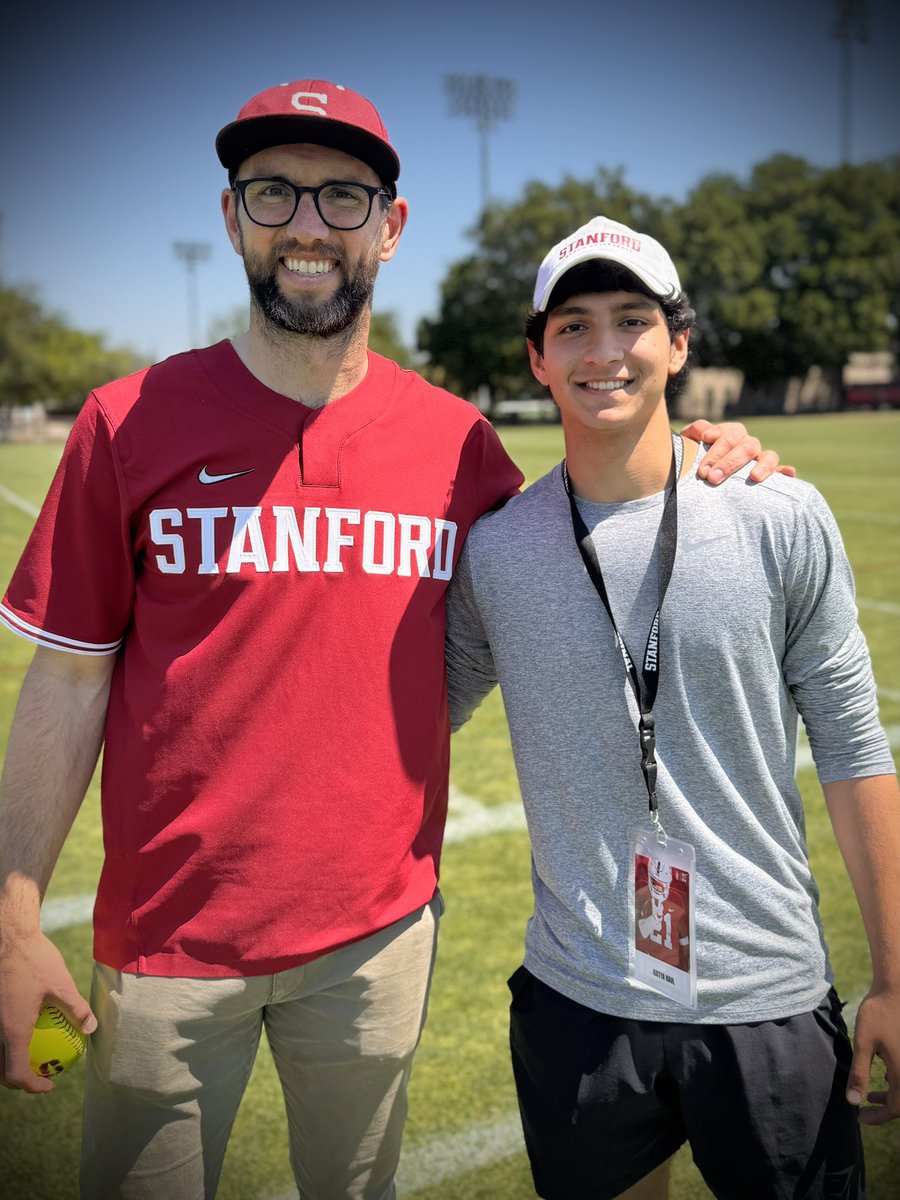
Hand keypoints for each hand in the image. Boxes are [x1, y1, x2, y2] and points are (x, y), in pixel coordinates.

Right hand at [0, 931, 95, 1092]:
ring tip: (33, 1057)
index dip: (32, 1086)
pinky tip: (25, 1031)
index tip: (49, 1084)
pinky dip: (8, 1043)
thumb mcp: (61, 984)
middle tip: (41, 1074)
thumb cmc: (34, 959)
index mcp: (12, 1029)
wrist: (8, 937)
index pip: (16, 1073)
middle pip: (2, 1069)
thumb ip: (76, 1008)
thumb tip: (91, 1027)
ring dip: (12, 1062)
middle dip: (19, 1079)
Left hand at [680, 419, 797, 485]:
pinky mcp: (769, 474)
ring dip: (763, 465)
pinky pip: (781, 472)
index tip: (703, 469)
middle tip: (712, 478)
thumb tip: (708, 434)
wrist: (698, 474)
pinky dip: (786, 472)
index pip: (729, 437)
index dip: (717, 451)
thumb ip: (695, 431)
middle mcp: (748, 444)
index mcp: (732, 434)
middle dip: (729, 463)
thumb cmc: (693, 456)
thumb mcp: (689, 442)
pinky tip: (788, 474)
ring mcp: (760, 459)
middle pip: (746, 447)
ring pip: (769, 456)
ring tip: (754, 477)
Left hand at [846, 987, 899, 1124]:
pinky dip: (895, 1082)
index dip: (877, 1117)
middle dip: (883, 1109)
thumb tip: (853, 1101)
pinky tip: (882, 1075)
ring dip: (890, 1096)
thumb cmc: (879, 1013)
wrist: (896, 989)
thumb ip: (859, 1073)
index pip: (895, 1108)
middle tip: (862, 1110)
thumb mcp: (864, 1043)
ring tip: (869, 1096)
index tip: (859, 1118)